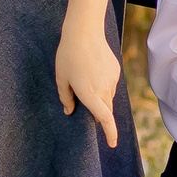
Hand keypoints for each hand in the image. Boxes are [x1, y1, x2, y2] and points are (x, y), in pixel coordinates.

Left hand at [55, 23, 123, 148]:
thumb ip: (65, 98)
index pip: (104, 118)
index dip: (110, 133)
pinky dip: (102, 86)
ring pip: (108, 97)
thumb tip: (69, 111)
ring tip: (85, 83)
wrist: (85, 32)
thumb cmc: (68, 56)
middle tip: (89, 114)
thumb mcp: (61, 78)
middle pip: (106, 110)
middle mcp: (103, 89)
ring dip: (100, 99)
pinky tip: (92, 72)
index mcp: (89, 93)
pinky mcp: (115, 71)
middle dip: (99, 116)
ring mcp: (112, 80)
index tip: (112, 144)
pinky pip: (110, 85)